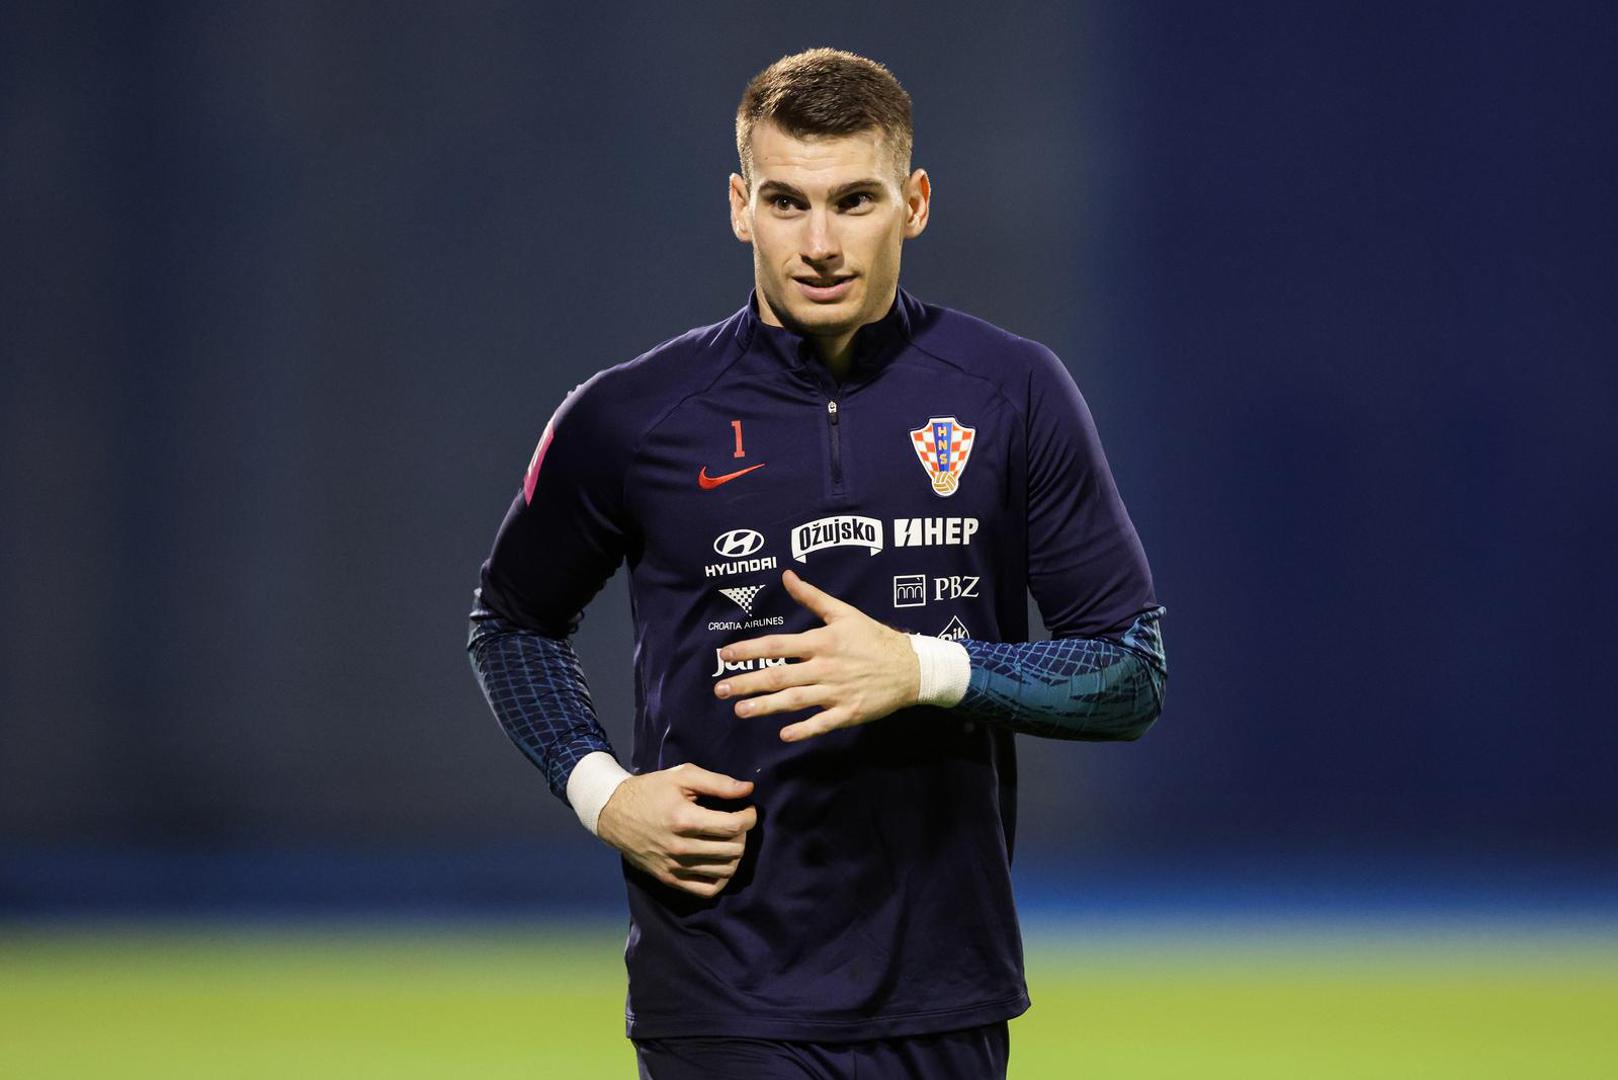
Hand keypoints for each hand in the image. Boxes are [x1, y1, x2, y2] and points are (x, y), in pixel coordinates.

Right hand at [594, 763, 757, 897]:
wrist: (614, 813)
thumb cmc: (651, 790)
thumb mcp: (682, 776)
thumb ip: (717, 783)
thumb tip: (748, 790)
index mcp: (684, 819)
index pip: (733, 826)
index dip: (749, 817)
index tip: (748, 810)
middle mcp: (679, 847)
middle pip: (732, 850)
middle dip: (743, 834)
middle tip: (737, 823)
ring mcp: (674, 867)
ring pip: (724, 871)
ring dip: (735, 855)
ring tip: (729, 840)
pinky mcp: (669, 879)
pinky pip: (707, 890)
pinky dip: (721, 878)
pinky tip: (719, 862)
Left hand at [714, 569, 919, 741]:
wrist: (910, 667)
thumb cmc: (873, 638)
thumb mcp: (844, 612)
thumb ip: (812, 597)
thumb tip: (786, 575)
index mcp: (821, 641)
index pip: (777, 646)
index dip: (749, 649)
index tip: (726, 655)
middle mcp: (825, 667)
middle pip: (779, 676)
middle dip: (747, 682)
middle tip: (720, 690)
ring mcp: (836, 691)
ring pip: (795, 701)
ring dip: (766, 706)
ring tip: (740, 711)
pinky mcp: (849, 712)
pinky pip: (822, 723)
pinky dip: (804, 729)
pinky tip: (783, 734)